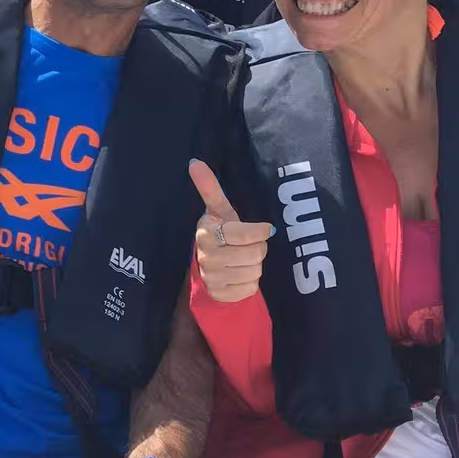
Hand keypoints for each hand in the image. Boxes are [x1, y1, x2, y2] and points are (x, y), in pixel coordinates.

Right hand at [189, 160, 273, 303]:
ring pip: (255, 272)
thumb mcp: (219, 211)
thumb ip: (210, 188)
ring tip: (244, 260)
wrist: (208, 267)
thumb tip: (194, 162)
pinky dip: (250, 283)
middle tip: (249, 246)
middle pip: (255, 254)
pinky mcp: (220, 295)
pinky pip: (250, 289)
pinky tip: (240, 275)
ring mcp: (212, 277)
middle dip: (258, 249)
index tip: (263, 229)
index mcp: (207, 233)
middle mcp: (206, 256)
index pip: (244, 233)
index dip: (260, 232)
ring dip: (255, 266)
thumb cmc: (221, 234)